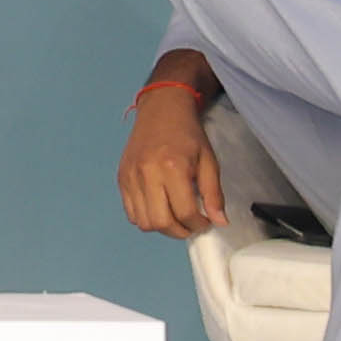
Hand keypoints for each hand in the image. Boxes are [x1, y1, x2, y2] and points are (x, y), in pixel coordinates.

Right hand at [119, 82, 227, 238]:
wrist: (161, 110)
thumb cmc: (189, 135)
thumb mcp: (209, 160)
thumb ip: (214, 194)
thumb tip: (219, 222)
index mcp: (173, 168)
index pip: (185, 212)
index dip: (198, 224)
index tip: (205, 221)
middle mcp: (147, 174)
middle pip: (161, 222)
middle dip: (180, 231)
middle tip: (190, 224)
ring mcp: (131, 177)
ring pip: (143, 222)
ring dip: (162, 227)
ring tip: (174, 217)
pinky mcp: (121, 178)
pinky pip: (130, 212)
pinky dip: (145, 218)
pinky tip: (158, 208)